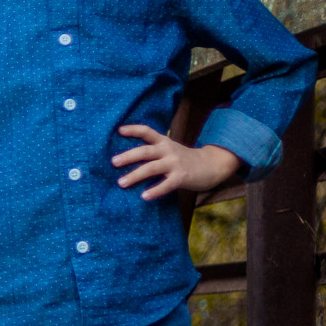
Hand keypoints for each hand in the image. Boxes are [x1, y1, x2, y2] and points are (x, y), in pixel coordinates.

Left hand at [111, 125, 242, 199]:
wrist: (211, 165)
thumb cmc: (184, 159)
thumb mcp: (170, 150)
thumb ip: (154, 152)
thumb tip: (126, 159)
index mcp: (164, 142)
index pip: (147, 132)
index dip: (133, 130)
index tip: (119, 130)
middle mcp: (168, 150)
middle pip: (145, 151)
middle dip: (128, 156)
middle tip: (113, 162)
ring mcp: (175, 163)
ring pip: (151, 168)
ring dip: (135, 175)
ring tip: (121, 183)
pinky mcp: (181, 177)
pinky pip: (166, 185)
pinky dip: (154, 190)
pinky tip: (144, 196)